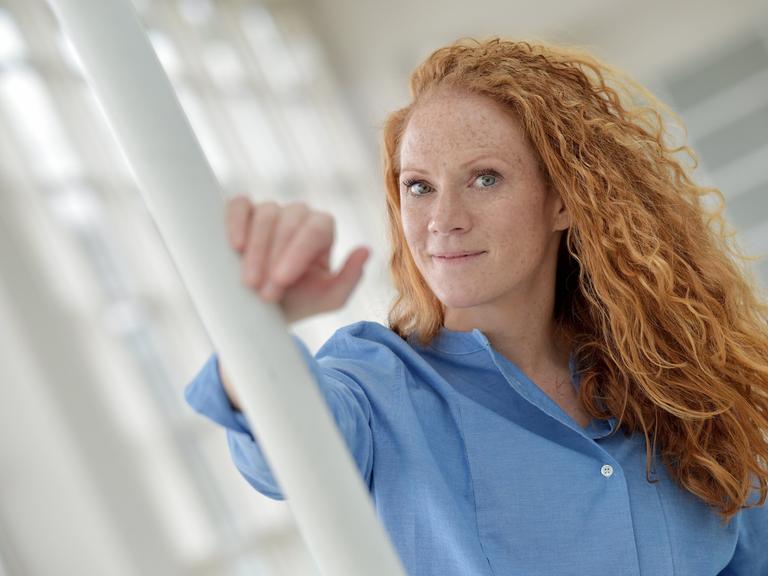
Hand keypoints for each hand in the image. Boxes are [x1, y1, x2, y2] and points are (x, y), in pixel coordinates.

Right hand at [226, 195, 369, 322]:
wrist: (265, 309)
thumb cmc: (300, 301)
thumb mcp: (329, 299)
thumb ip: (351, 278)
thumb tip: (365, 250)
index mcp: (322, 230)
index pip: (317, 228)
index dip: (298, 252)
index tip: (282, 280)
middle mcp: (299, 215)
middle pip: (290, 221)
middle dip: (275, 257)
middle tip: (264, 291)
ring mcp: (271, 211)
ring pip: (266, 214)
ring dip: (257, 249)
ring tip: (249, 282)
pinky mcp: (243, 211)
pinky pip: (240, 205)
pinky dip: (236, 221)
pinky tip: (235, 246)